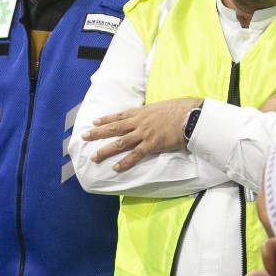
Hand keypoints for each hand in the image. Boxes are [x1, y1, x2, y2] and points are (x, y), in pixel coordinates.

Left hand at [82, 97, 201, 172]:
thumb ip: (153, 113)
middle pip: (114, 128)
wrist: (191, 115)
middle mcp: (139, 122)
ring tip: (93, 156)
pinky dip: (125, 162)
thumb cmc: (181, 109)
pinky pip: (135, 155)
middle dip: (97, 133)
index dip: (106, 119)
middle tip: (84, 137)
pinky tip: (115, 168)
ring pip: (120, 142)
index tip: (94, 122)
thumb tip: (152, 116)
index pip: (119, 115)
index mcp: (142, 112)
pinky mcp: (151, 144)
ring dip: (105, 150)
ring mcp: (144, 133)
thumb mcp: (162, 107)